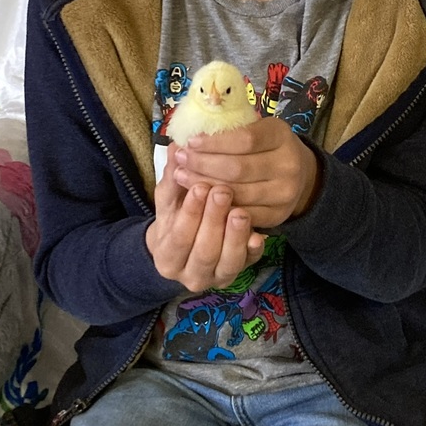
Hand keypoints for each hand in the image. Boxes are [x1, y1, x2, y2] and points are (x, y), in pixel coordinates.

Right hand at [146, 143, 265, 291]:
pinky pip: (248, 265)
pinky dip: (253, 250)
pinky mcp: (240, 273)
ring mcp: (217, 277)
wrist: (187, 243)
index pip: (178, 238)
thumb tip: (176, 147)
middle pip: (204, 252)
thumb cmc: (177, 215)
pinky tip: (258, 234)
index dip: (189, 213)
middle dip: (213, 222)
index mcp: (167, 257)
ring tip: (240, 210)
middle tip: (222, 192)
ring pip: (228, 263)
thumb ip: (173, 177)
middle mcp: (191, 276)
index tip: (199, 186)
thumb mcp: (170, 198)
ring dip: (235, 236)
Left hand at [172, 119, 321, 229]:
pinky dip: (217, 206)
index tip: (190, 142)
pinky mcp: (277, 215)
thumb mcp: (257, 128)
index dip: (214, 142)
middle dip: (203, 164)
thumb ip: (230, 128)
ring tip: (181, 176)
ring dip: (204, 185)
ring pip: (237, 193)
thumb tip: (188, 128)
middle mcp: (288, 165)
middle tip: (180, 159)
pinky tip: (200, 197)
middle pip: (238, 168)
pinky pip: (241, 213)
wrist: (299, 174)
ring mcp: (284, 193)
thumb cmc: (266, 147)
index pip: (244, 139)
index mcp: (281, 136)